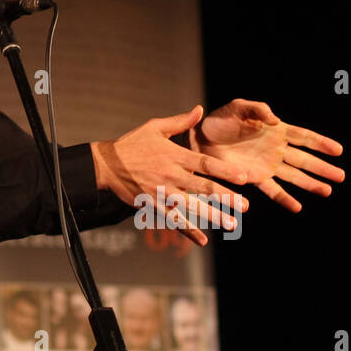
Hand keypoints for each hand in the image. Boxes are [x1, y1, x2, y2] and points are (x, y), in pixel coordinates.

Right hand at [94, 105, 246, 246]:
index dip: (225, 170)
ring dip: (212, 216)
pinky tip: (203, 240)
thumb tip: (200, 110)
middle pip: (202, 187)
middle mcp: (170, 175)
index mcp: (174, 155)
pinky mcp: (152, 205)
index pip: (204, 163)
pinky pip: (173, 220)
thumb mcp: (154, 127)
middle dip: (225, 197)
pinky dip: (188, 231)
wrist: (106, 164)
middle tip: (244, 206)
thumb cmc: (132, 144)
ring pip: (191, 206)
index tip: (244, 177)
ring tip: (231, 224)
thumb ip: (179, 122)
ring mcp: (161, 192)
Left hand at [192, 98, 344, 212]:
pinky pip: (272, 189)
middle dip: (322, 168)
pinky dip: (284, 198)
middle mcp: (275, 149)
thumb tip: (276, 119)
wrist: (200, 137)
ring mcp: (266, 165)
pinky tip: (297, 207)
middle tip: (342, 176)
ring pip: (293, 176)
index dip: (321, 143)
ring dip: (310, 184)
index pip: (303, 137)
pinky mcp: (254, 178)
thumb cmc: (221, 119)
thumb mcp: (238, 107)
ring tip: (327, 191)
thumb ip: (257, 110)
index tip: (339, 150)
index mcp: (276, 130)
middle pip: (304, 160)